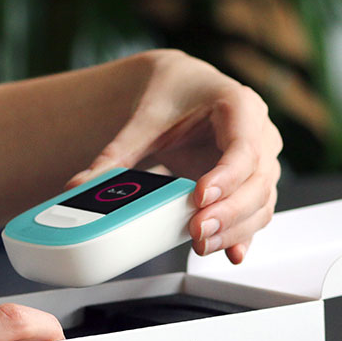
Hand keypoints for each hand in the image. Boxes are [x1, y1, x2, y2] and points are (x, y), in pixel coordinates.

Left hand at [65, 50, 281, 263]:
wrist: (185, 88)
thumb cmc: (174, 95)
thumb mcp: (144, 121)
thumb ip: (115, 155)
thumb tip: (79, 186)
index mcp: (240, 105)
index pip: (243, 148)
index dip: (225, 178)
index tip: (200, 198)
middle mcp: (260, 134)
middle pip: (257, 182)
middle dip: (229, 213)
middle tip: (197, 232)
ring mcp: (262, 161)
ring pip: (261, 202)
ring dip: (235, 230)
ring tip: (202, 245)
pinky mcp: (254, 184)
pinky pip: (257, 212)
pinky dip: (244, 234)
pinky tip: (231, 253)